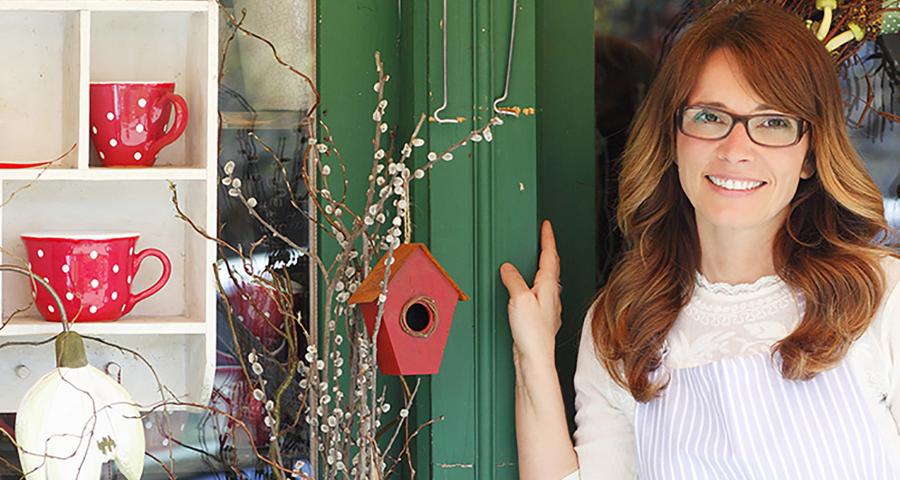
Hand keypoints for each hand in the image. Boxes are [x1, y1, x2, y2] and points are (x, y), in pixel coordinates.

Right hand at [499, 220, 562, 364]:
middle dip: (548, 251)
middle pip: (552, 267)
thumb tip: (508, 268)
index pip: (550, 255)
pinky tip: (530, 292)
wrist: (535, 359)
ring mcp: (549, 308)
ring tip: (538, 260)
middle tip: (544, 238)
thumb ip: (513, 280)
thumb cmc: (532, 333)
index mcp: (549, 286)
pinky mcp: (542, 319)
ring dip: (543, 268)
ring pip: (548, 281)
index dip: (548, 238)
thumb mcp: (519, 299)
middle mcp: (552, 295)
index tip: (547, 225)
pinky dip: (536, 286)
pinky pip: (541, 295)